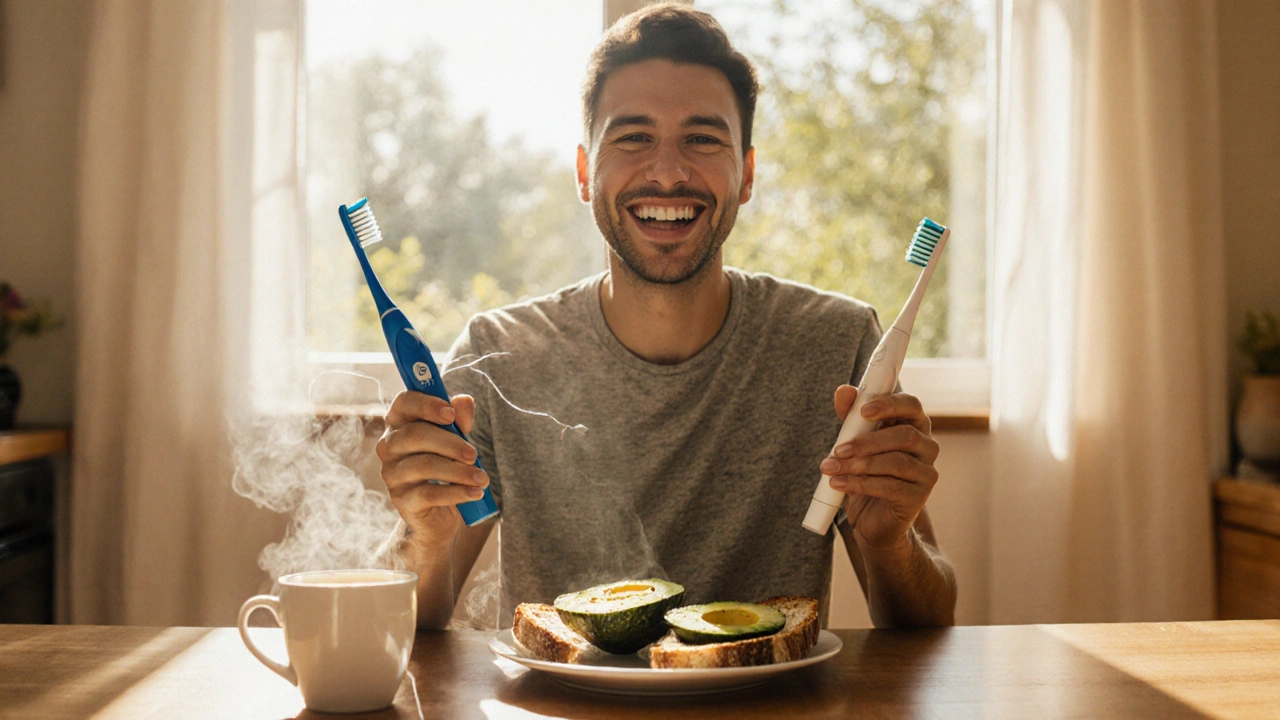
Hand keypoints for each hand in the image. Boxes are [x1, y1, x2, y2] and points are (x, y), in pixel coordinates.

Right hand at [375, 391, 489, 543]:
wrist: (438, 513)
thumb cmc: (446, 465)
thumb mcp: (455, 438)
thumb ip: (459, 418)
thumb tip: (463, 401)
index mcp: (400, 423)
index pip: (403, 403)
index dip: (426, 405)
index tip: (450, 414)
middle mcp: (389, 446)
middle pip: (415, 435)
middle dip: (450, 443)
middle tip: (474, 454)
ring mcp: (392, 474)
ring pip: (424, 465)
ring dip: (458, 471)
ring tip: (482, 478)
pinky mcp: (402, 500)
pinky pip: (430, 493)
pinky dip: (457, 492)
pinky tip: (475, 492)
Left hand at [819, 385, 939, 550]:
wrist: (875, 518)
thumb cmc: (868, 472)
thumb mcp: (856, 441)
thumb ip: (851, 416)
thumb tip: (843, 391)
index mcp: (914, 425)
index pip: (911, 405)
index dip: (889, 404)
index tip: (863, 410)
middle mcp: (927, 446)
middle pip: (905, 435)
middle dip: (868, 441)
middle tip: (839, 448)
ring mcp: (926, 473)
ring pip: (896, 462)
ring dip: (859, 464)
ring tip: (831, 468)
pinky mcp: (919, 497)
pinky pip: (890, 487)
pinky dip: (860, 484)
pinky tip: (838, 484)